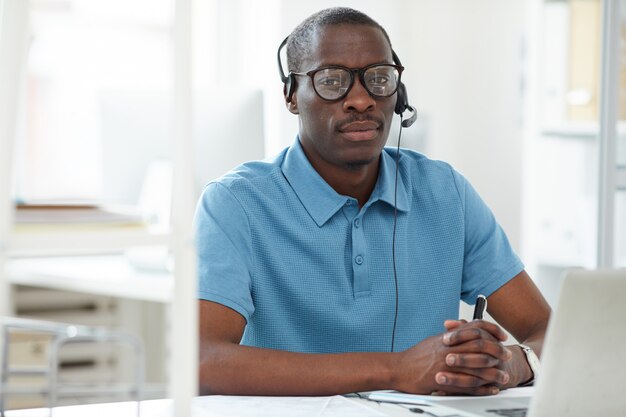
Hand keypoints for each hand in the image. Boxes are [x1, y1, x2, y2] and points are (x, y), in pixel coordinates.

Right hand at [393, 320, 511, 395]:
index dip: (491, 329)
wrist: (399, 369)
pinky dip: (483, 388)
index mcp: (448, 338)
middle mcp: (450, 349)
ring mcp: (448, 365)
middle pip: (480, 345)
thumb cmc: (414, 356)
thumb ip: (449, 336)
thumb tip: (460, 331)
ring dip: (494, 371)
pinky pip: (469, 385)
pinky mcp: (445, 381)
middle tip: (507, 354)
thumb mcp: (433, 341)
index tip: (501, 335)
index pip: (475, 328)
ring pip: (478, 366)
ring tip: (503, 375)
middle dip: (497, 350)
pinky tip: (491, 389)